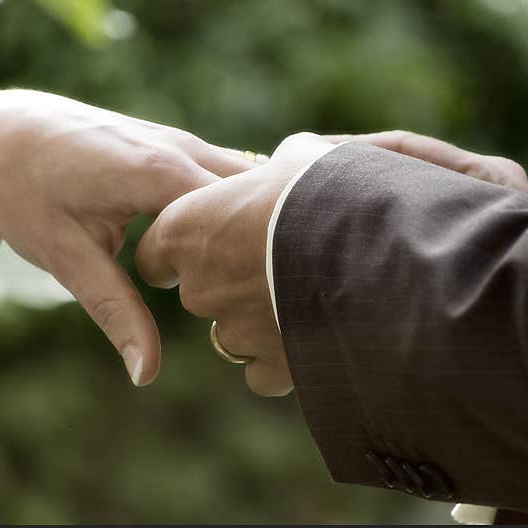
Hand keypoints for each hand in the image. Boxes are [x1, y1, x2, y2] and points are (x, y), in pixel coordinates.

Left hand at [0, 90, 253, 385]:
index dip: (258, 264)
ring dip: (259, 226)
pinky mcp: (180, 146)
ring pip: (252, 184)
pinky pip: (231, 178)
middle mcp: (183, 149)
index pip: (241, 219)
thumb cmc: (23, 193)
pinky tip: (244, 247)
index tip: (258, 308)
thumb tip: (146, 374)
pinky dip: (242, 210)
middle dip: (271, 246)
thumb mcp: (65, 257)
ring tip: (266, 277)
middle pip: (260, 198)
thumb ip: (114, 311)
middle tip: (274, 299)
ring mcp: (185, 141)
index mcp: (159, 174)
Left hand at [135, 131, 527, 395]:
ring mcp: (234, 330)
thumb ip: (274, 168)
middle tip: (275, 261)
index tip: (204, 246)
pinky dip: (281, 360)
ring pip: (234, 333)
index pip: (157, 251)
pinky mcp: (272, 366)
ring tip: (306, 295)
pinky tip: (309, 336)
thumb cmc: (327, 186)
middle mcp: (199, 286)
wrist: (370, 243)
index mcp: (186, 229)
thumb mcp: (300, 157)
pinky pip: (264, 371)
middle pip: (200, 292)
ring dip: (259, 320)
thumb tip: (285, 165)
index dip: (179, 249)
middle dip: (229, 281)